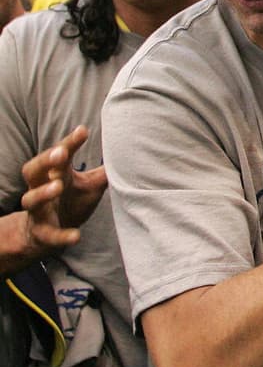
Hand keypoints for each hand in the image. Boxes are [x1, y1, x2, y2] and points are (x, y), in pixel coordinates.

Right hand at [15, 126, 107, 263]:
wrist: (48, 234)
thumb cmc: (71, 201)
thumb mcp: (90, 184)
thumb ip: (104, 170)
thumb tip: (128, 152)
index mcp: (55, 174)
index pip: (58, 154)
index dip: (69, 142)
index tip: (83, 130)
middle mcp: (41, 189)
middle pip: (33, 171)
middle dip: (45, 161)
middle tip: (60, 153)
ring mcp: (39, 212)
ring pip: (31, 200)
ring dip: (43, 192)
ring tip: (58, 186)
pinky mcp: (43, 233)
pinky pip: (49, 235)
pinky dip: (62, 236)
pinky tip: (76, 236)